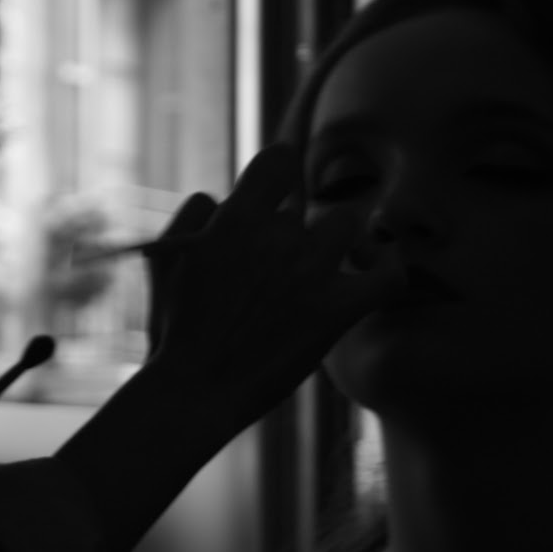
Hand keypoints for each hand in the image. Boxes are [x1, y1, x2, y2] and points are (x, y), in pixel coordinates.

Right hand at [141, 141, 406, 420]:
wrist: (194, 390)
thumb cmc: (173, 329)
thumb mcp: (164, 259)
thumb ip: (192, 215)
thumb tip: (218, 196)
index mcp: (236, 217)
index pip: (280, 161)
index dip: (278, 178)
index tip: (271, 201)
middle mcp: (279, 235)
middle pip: (304, 208)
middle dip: (290, 233)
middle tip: (271, 275)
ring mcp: (314, 270)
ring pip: (345, 224)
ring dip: (333, 243)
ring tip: (317, 272)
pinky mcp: (339, 309)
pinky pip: (388, 275)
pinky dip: (387, 267)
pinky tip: (375, 270)